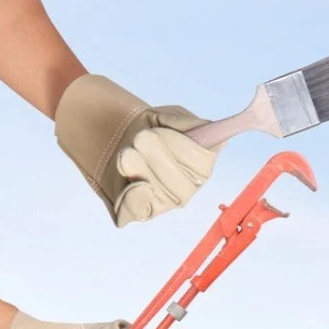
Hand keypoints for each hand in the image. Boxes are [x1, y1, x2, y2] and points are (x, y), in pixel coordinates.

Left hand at [54, 75, 219, 226]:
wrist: (117, 139)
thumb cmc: (149, 129)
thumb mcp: (168, 116)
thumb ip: (189, 123)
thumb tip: (211, 130)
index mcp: (202, 165)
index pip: (202, 161)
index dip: (180, 145)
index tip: (156, 130)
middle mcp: (189, 188)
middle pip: (182, 184)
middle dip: (157, 157)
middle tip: (139, 139)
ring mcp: (167, 203)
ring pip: (162, 196)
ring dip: (141, 170)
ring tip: (126, 153)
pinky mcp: (142, 211)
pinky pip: (140, 211)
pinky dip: (134, 199)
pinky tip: (130, 184)